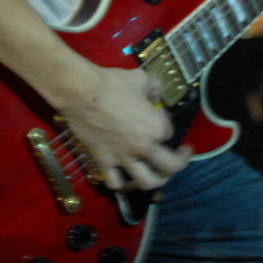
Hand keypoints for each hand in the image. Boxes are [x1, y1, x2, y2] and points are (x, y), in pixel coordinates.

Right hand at [58, 64, 191, 191]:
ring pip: (146, 183)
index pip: (170, 133)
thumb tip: (156, 97)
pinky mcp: (104, 162)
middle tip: (180, 157)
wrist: (82, 92)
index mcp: (156, 127)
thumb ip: (155, 89)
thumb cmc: (113, 83)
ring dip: (154, 180)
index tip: (158, 116)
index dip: (165, 123)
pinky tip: (124, 178)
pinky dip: (121, 183)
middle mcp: (143, 147)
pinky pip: (115, 182)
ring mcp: (123, 158)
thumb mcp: (143, 78)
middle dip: (178, 163)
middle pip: (169, 167)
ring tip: (156, 175)